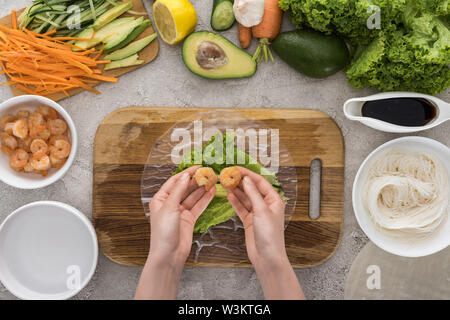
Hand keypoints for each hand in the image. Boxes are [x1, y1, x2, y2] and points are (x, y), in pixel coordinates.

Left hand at [135, 166, 214, 299]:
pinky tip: (212, 192)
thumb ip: (178, 191)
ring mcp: (180, 212)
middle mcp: (170, 204)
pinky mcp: (189, 219)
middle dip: (196, 180)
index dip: (186, 173)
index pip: (175, 181)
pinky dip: (205, 199)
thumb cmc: (163, 233)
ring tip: (213, 180)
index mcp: (160, 199)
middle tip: (208, 173)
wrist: (168, 255)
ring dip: (202, 189)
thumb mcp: (169, 208)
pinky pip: (198, 206)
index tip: (198, 167)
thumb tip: (185, 176)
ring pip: (193, 196)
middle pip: (185, 188)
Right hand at [227, 167, 286, 266]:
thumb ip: (253, 194)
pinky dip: (235, 202)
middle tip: (228, 175)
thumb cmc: (270, 236)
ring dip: (236, 190)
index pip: (260, 182)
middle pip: (252, 189)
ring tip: (225, 183)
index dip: (248, 174)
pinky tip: (229, 195)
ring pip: (245, 198)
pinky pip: (242, 208)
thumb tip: (246, 180)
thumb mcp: (261, 211)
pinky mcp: (250, 221)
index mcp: (274, 200)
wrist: (267, 257)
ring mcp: (257, 213)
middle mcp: (266, 205)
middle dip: (240, 182)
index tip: (237, 169)